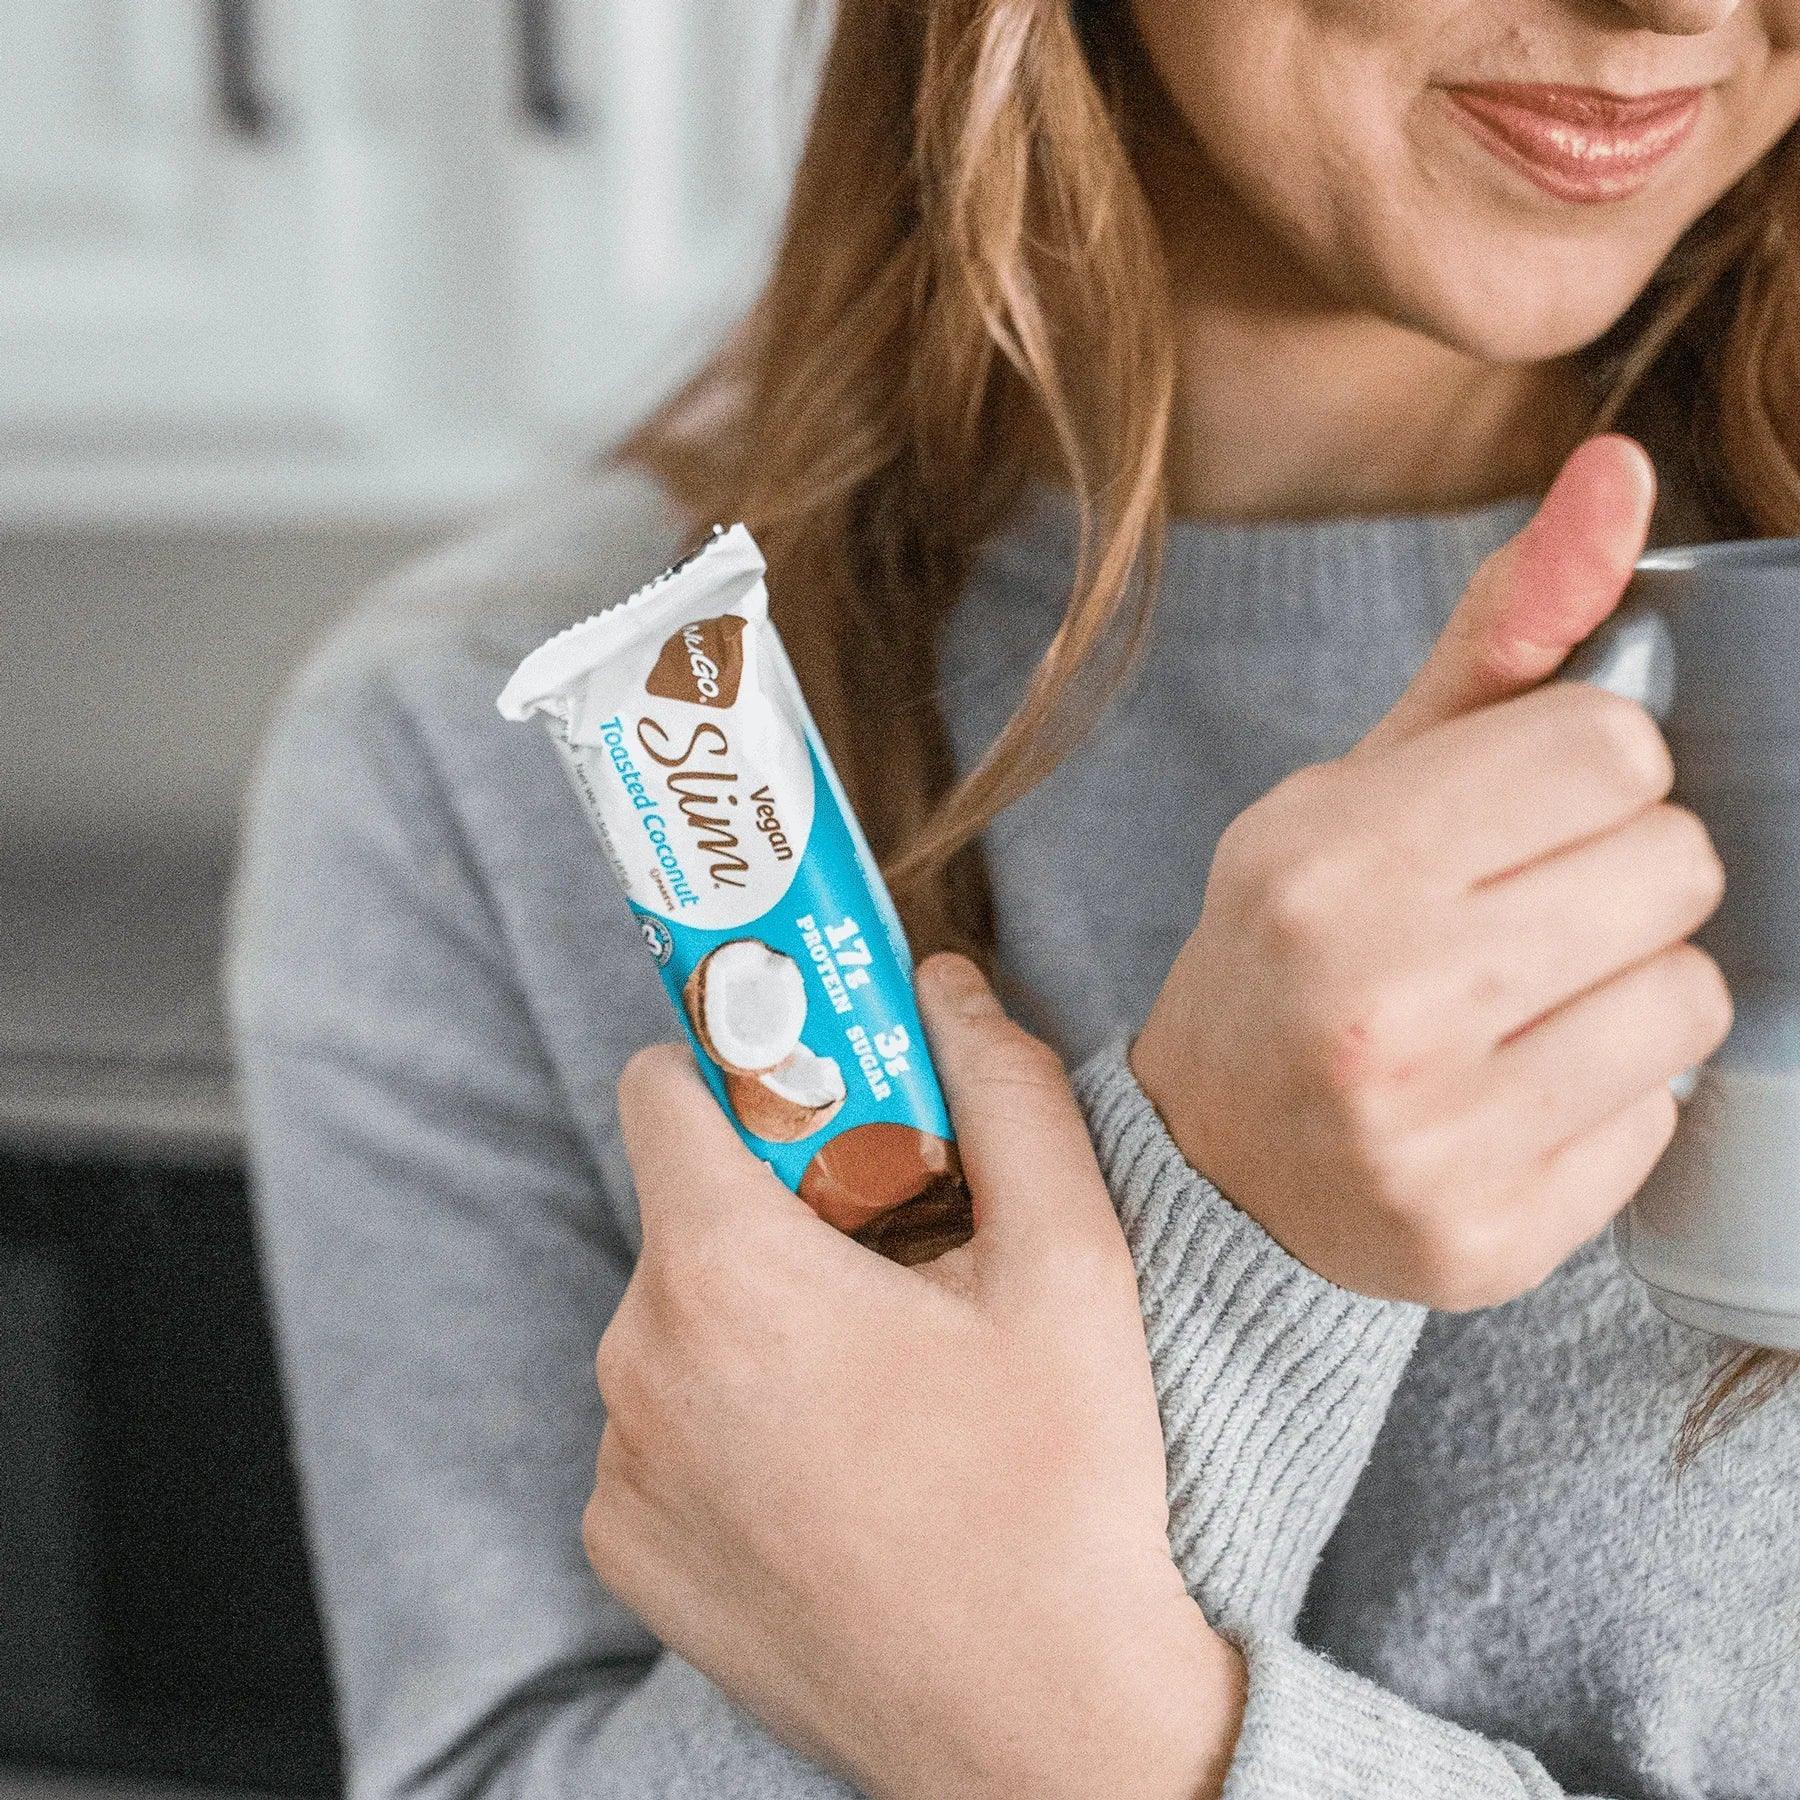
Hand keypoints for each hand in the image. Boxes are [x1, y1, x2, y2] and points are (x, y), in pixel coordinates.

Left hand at [586, 954, 1245, 1799]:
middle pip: (684, 1209)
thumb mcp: (1070, 1263)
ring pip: (673, 1317)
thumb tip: (947, 980)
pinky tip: (833, 1470)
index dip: (745, 1069)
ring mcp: (620, 1467)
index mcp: (726, 1272)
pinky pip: (657, 1424)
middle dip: (777, 1205)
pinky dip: (725, 1419)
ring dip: (754, 1317)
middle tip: (894, 1256)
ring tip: (879, 1381)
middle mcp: (637, 1362)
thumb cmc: (1060, 1487)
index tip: (821, 1098)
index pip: (664, 1085)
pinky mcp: (624, 1550)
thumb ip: (1006, 1089)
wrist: (1040, 1730)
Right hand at [1133, 434, 1733, 1309]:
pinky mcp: (1485, 1240)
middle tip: (1527, 912)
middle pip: (1673, 864)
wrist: (1216, 1154)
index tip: (1525, 813)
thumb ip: (1500, 635)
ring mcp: (1432, 1137)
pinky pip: (1662, 1113)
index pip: (1613, 745)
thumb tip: (1623, 469)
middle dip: (1623, 872)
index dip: (1590, 769)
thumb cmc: (1295, 940)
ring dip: (1631, 983)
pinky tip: (1518, 1090)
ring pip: (1690, 994)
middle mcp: (1374, 1001)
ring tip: (1528, 1003)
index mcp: (1326, 863)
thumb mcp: (1359, 781)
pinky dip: (1612, 1091)